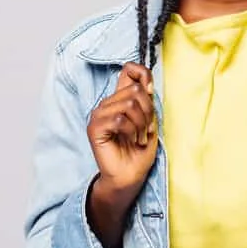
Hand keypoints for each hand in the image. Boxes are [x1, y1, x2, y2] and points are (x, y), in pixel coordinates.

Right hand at [86, 62, 157, 197]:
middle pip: (135, 90)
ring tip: (140, 137)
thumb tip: (147, 84)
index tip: (151, 91)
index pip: (129, 70)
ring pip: (129, 104)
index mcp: (120, 99)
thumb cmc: (139, 152)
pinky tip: (133, 141)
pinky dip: (132, 131)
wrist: (130, 176)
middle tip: (147, 130)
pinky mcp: (95, 128)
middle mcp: (108, 104)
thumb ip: (147, 101)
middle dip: (148, 112)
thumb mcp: (150, 121)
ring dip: (141, 124)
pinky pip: (119, 119)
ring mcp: (99, 115)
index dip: (143, 74)